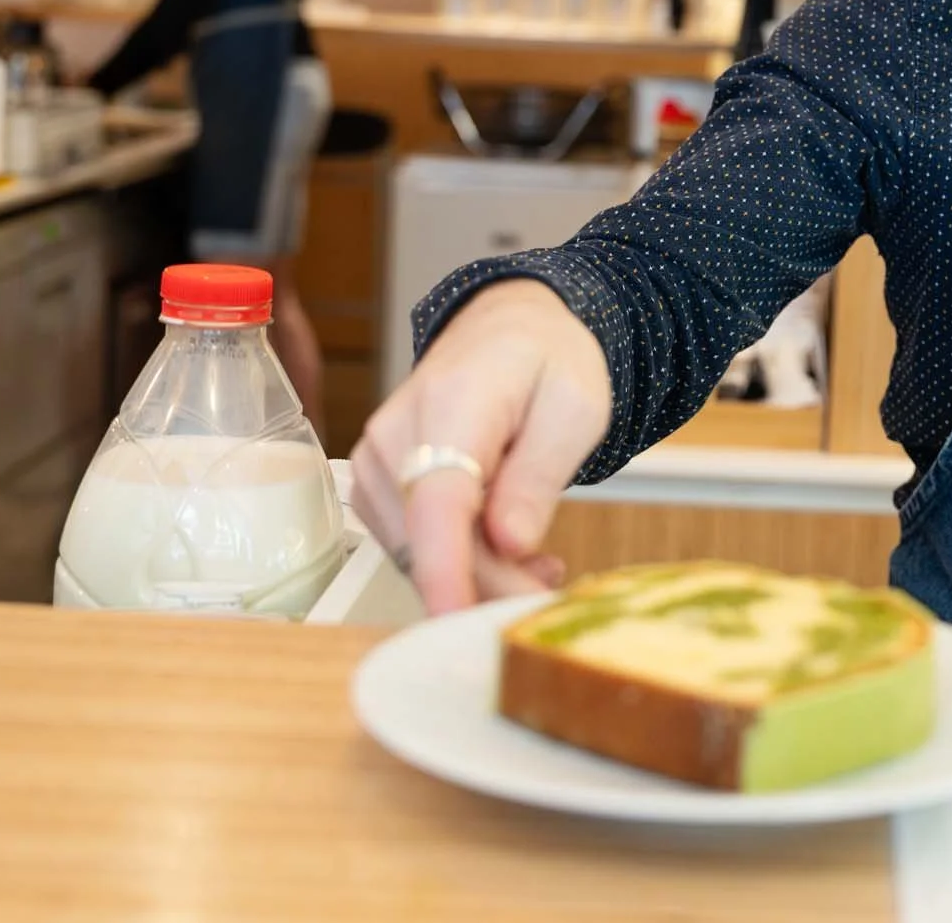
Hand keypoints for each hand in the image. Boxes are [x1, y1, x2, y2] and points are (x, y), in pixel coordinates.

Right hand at [348, 279, 610, 614]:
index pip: (437, 498)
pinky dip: (458, 563)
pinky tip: (504, 552)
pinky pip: (412, 544)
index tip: (461, 620)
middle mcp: (397, 430)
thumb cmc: (547, 362)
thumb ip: (540, 476)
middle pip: (429, 539)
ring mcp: (376, 459)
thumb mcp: (576, 408)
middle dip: (489, 584)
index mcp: (455, 399)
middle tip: (548, 588)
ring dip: (478, 576)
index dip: (446, 567)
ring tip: (536, 560)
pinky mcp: (375, 484)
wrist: (511, 330)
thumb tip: (510, 543)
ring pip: (417, 552)